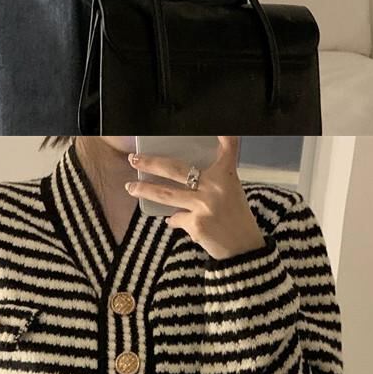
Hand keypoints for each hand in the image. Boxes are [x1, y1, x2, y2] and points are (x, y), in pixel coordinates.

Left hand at [126, 139, 266, 261]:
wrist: (243, 249)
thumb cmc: (237, 217)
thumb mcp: (231, 191)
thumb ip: (211, 182)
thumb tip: (183, 178)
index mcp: (225, 175)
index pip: (227, 148)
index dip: (224, 135)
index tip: (217, 125)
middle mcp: (214, 187)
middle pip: (176, 170)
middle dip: (151, 163)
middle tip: (134, 159)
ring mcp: (203, 206)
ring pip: (166, 195)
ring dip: (144, 190)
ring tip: (130, 188)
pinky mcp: (195, 224)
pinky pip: (176, 218)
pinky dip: (174, 220)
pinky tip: (176, 222)